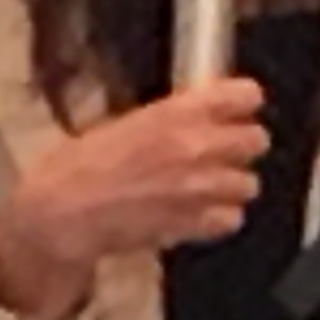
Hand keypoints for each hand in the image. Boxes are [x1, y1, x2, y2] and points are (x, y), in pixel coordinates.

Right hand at [0, 79, 269, 319]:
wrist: (63, 210)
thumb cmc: (81, 163)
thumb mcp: (127, 123)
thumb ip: (170, 120)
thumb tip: (197, 118)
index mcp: (177, 112)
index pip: (247, 95)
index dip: (243, 103)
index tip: (236, 110)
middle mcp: (198, 145)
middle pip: (257, 140)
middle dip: (240, 147)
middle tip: (221, 153)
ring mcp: (201, 188)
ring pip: (249, 183)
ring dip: (231, 186)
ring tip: (207, 189)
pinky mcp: (196, 224)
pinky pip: (233, 218)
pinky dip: (219, 218)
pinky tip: (198, 214)